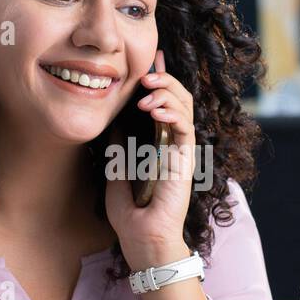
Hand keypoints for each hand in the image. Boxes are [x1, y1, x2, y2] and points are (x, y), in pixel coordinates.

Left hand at [104, 48, 198, 269]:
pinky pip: (185, 127)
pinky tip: (154, 108)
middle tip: (143, 72)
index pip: (163, 103)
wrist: (142, 239)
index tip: (148, 60)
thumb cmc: (131, 214)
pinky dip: (172, 112)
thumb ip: (118, 147)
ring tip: (147, 86)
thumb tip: (114, 121)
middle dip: (163, 79)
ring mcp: (181, 151)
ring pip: (185, 106)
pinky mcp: (186, 160)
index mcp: (158, 144)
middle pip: (178, 98)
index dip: (159, 80)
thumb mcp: (115, 172)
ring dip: (167, 90)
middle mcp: (172, 144)